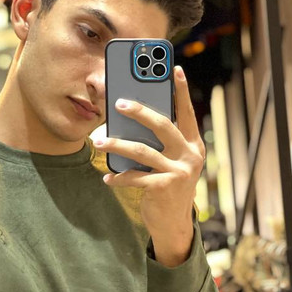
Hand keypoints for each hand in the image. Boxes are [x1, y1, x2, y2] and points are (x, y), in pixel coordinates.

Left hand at [95, 65, 204, 266]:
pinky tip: (107, 178)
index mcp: (193, 144)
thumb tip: (129, 118)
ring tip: (97, 141)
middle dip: (140, 111)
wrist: (173, 223)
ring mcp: (179, 172)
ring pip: (142, 150)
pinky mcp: (165, 187)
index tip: (174, 68)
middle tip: (118, 103)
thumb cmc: (166, 186)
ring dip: (116, 144)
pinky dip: (119, 177)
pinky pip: (136, 177)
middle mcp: (190, 156)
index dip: (181, 90)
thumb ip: (159, 142)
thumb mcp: (169, 162)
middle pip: (163, 125)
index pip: (187, 113)